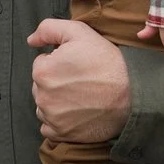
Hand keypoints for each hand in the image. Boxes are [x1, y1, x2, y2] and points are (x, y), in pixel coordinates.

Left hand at [26, 18, 131, 144]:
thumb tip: (31, 40)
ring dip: (55, 102)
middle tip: (81, 80)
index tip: (76, 66)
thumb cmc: (107, 62)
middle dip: (55, 82)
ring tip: (80, 96)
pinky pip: (49, 128)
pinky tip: (75, 113)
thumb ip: (49, 29)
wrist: (132, 93)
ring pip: (44, 106)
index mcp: (42, 72)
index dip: (59, 62)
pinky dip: (58, 122)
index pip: (42, 64)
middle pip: (40, 86)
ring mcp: (51, 118)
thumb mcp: (80, 33)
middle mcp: (42, 97)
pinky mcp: (61, 134)